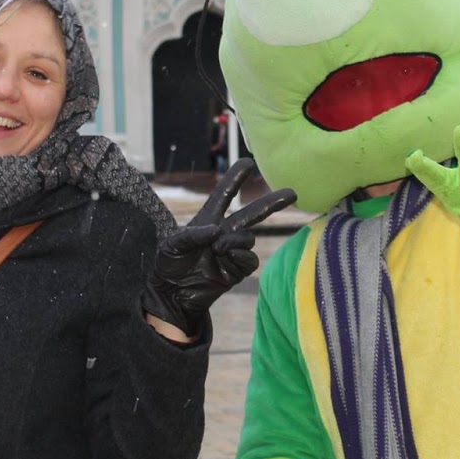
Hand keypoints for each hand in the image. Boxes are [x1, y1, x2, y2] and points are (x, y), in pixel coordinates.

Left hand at [140, 159, 295, 337]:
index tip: (247, 162)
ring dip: (237, 240)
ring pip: (249, 239)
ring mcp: (231, 252)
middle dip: (271, 203)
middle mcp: (223, 234)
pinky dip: (242, 256)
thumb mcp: (171, 245)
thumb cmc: (167, 266)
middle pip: (252, 214)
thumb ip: (192, 234)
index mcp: (207, 220)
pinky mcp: (235, 271)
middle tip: (292, 193)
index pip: (224, 195)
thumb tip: (218, 231)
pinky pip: (249, 260)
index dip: (235, 179)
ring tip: (219, 249)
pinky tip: (229, 256)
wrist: (171, 296)